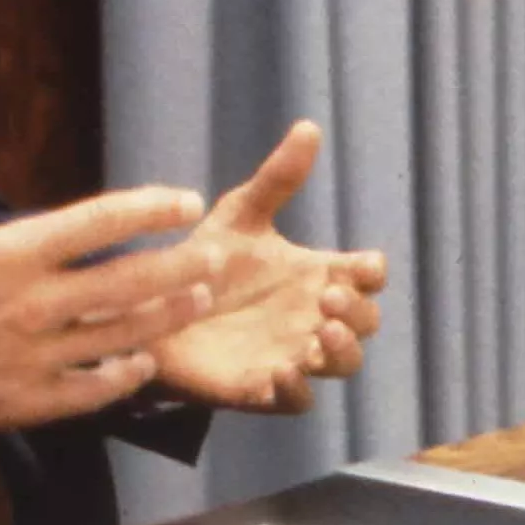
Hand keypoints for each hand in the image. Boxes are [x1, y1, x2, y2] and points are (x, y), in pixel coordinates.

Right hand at [0, 137, 218, 471]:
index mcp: (7, 253)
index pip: (97, 222)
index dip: (148, 208)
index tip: (185, 201)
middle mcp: (30, 304)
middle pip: (127, 282)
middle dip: (178, 268)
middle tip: (215, 257)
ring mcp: (31, 358)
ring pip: (120, 336)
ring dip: (166, 318)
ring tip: (197, 302)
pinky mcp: (22, 403)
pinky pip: (89, 391)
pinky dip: (123, 376)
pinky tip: (144, 362)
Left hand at [149, 120, 385, 411]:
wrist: (152, 307)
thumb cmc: (207, 261)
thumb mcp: (241, 214)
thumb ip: (278, 178)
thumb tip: (309, 125)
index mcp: (315, 275)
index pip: (366, 278)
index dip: (372, 273)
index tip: (361, 265)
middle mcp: (312, 317)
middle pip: (364, 322)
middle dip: (357, 311)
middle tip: (326, 297)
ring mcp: (293, 353)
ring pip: (342, 364)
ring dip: (341, 351)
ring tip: (319, 334)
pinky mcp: (262, 386)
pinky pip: (297, 400)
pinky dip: (297, 389)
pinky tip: (281, 370)